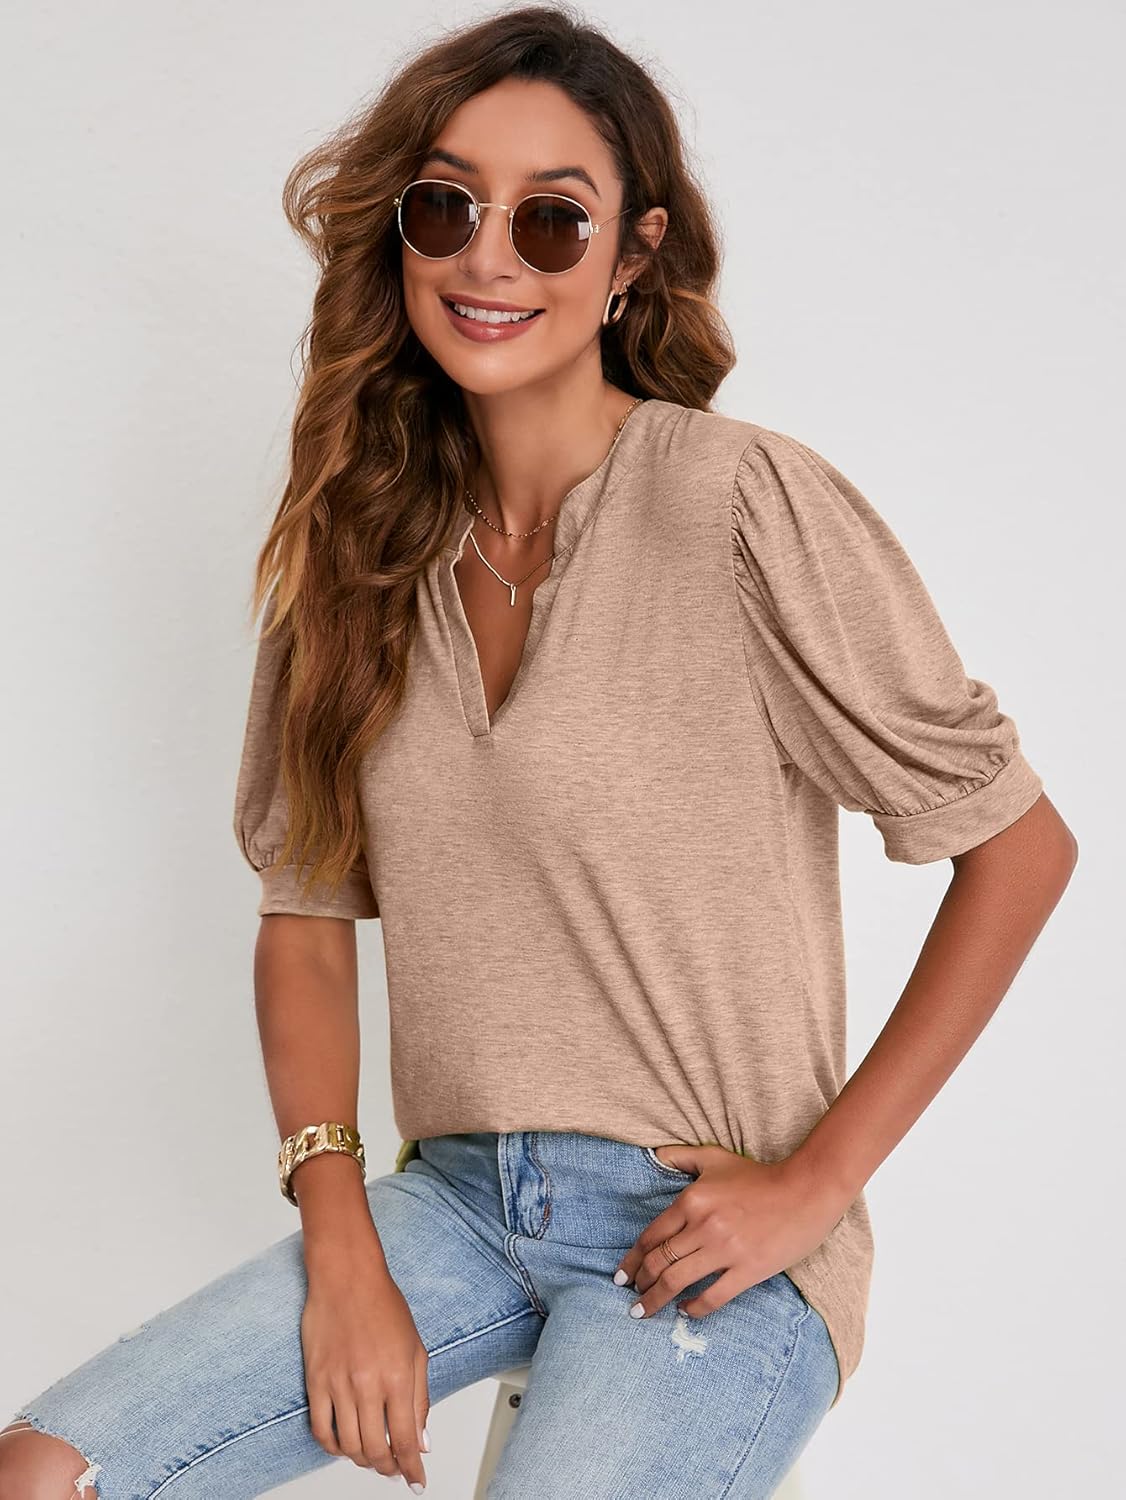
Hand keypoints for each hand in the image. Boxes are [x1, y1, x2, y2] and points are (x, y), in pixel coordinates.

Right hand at [300, 1241, 429, 1488]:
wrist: (347, 1277)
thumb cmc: (383, 1305)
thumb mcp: (416, 1348)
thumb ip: (419, 1398)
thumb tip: (421, 1440)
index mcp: (398, 1376)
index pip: (404, 1440)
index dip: (411, 1468)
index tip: (416, 1482)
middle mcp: (368, 1385)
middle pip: (375, 1450)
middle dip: (387, 1468)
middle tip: (393, 1469)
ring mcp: (338, 1385)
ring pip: (348, 1446)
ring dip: (361, 1460)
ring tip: (371, 1456)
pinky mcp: (316, 1381)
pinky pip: (320, 1429)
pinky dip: (332, 1447)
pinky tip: (342, 1444)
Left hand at [614, 1144, 851, 1319]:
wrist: (805, 1190)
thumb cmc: (759, 1175)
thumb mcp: (715, 1158)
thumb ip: (681, 1156)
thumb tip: (652, 1156)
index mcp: (692, 1200)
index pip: (651, 1236)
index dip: (633, 1259)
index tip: (623, 1274)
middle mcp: (703, 1226)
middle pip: (660, 1261)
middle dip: (640, 1283)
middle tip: (632, 1296)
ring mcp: (725, 1250)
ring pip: (678, 1281)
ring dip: (656, 1299)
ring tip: (644, 1311)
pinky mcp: (748, 1270)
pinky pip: (713, 1296)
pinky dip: (694, 1308)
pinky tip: (686, 1310)